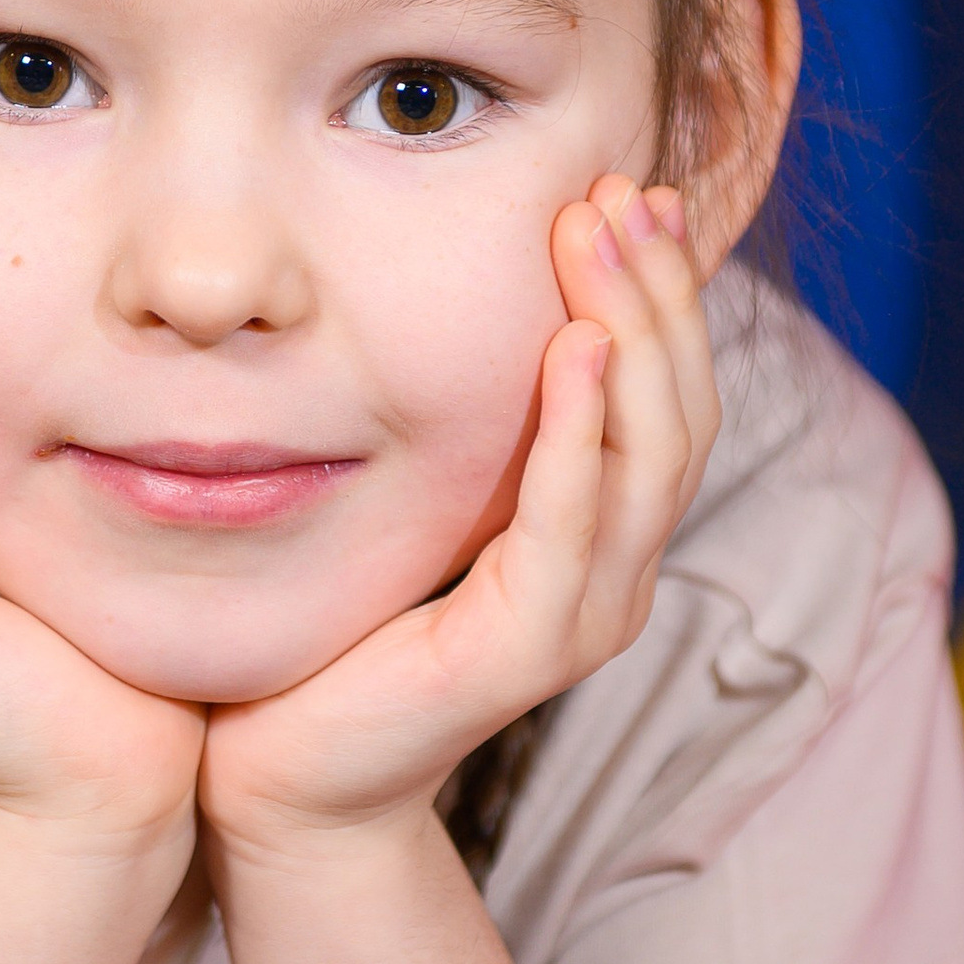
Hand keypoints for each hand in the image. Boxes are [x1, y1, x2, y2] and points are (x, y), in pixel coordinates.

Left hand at [197, 175, 719, 861]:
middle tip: (626, 188)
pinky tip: (573, 348)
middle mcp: (614, 574)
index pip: (668, 395)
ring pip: (649, 457)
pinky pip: (571, 524)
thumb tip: (468, 289)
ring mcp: (582, 615)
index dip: (665, 292)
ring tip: (604, 237)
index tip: (638, 189)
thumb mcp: (420, 495)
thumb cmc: (341, 626)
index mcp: (600, 536)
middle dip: (659, 291)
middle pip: (680, 412)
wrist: (283, 775)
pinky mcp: (524, 649)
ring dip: (632, 334)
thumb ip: (466, 420)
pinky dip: (582, 432)